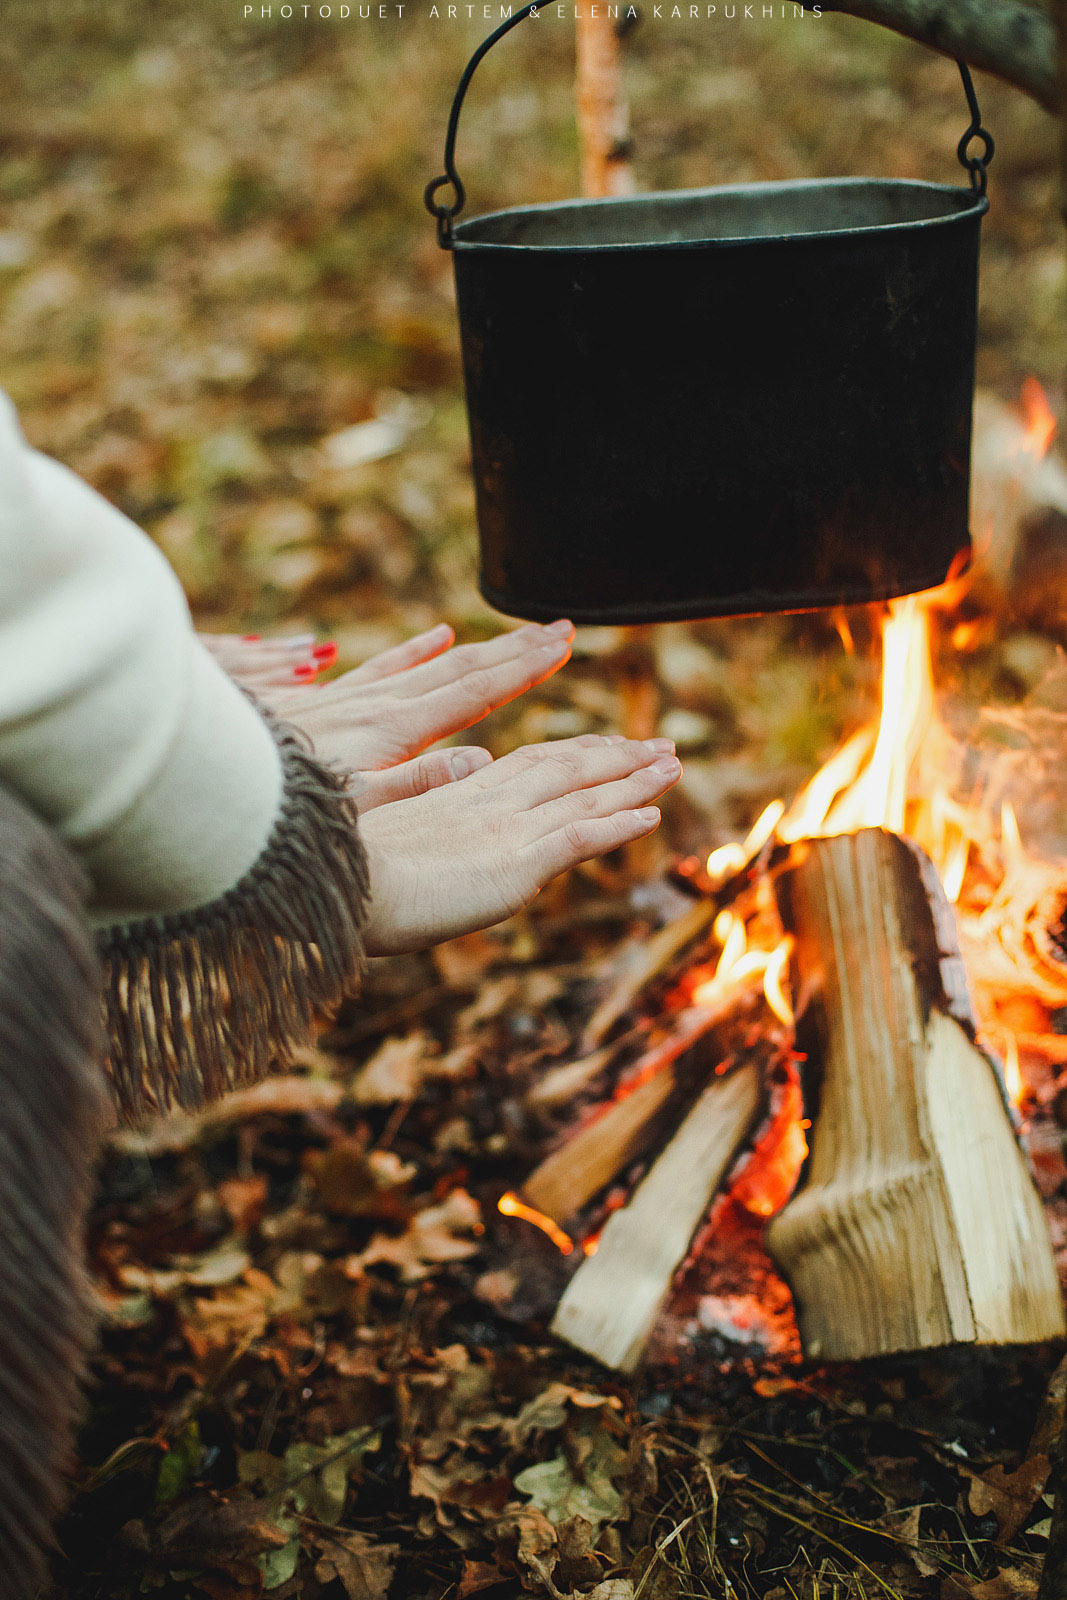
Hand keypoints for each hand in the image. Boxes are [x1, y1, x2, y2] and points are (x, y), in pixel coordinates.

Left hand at [204, 620, 576, 810]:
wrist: (202, 778)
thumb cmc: (276, 809)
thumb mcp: (353, 810)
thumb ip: (416, 785)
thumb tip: (482, 764)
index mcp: (392, 730)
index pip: (473, 690)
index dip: (523, 668)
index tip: (563, 644)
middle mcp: (375, 704)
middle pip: (458, 668)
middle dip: (513, 650)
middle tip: (560, 629)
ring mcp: (347, 699)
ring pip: (423, 664)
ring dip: (471, 650)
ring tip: (503, 636)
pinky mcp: (320, 703)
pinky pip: (379, 669)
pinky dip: (410, 652)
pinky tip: (427, 637)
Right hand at [359, 734, 681, 954]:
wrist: (332, 888)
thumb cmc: (341, 869)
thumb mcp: (385, 840)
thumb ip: (421, 823)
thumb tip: (448, 814)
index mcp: (455, 795)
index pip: (529, 763)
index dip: (573, 753)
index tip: (606, 744)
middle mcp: (488, 803)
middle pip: (566, 767)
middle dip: (616, 756)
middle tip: (659, 747)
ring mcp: (505, 829)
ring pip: (584, 792)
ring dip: (633, 779)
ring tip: (672, 765)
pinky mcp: (516, 862)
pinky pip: (581, 835)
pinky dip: (619, 822)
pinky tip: (652, 815)